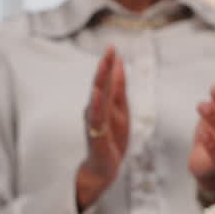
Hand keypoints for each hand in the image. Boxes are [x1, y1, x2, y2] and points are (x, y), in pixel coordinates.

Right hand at [77, 47, 128, 211]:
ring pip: (97, 98)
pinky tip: (96, 94)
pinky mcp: (96, 134)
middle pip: (100, 84)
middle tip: (110, 49)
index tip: (113, 46)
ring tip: (103, 66)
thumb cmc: (111, 137)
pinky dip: (96, 105)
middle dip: (105, 66)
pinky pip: (95, 118)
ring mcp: (94, 121)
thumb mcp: (120, 110)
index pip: (107, 79)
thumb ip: (118, 88)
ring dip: (99, 81)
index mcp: (104, 102)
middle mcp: (96, 109)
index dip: (110, 63)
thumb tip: (119, 65)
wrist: (104, 167)